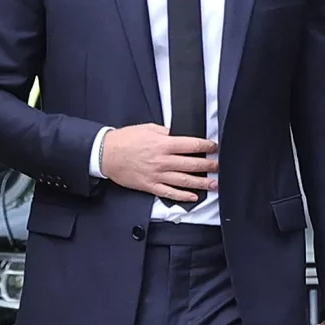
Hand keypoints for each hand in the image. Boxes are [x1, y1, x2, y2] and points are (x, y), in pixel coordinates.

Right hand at [100, 123, 217, 202]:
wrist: (106, 154)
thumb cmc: (124, 140)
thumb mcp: (147, 128)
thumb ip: (165, 132)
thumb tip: (178, 135)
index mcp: (163, 144)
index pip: (191, 145)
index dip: (206, 146)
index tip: (214, 147)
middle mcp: (163, 161)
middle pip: (192, 164)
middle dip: (209, 165)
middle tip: (218, 166)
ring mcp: (157, 175)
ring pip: (185, 181)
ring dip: (202, 183)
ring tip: (214, 184)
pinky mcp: (151, 185)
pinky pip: (170, 193)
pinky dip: (184, 196)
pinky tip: (194, 197)